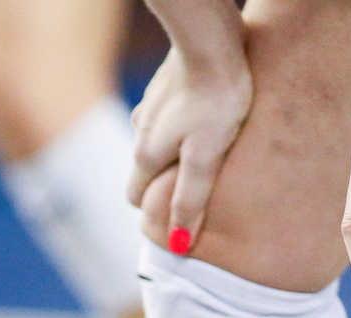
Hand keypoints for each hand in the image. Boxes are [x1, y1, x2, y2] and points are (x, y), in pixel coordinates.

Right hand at [128, 44, 252, 252]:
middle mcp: (141, 131)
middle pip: (144, 172)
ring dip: (173, 157)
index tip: (179, 221)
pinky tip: (206, 126)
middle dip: (162, 188)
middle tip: (196, 196)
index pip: (136, 197)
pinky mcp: (167, 87)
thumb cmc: (214, 100)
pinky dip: (182, 131)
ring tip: (206, 160)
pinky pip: (169, 121)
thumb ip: (189, 201)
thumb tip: (178, 245)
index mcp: (146, 155)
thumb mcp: (204, 159)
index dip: (155, 213)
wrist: (212, 39)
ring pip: (157, 145)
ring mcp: (151, 108)